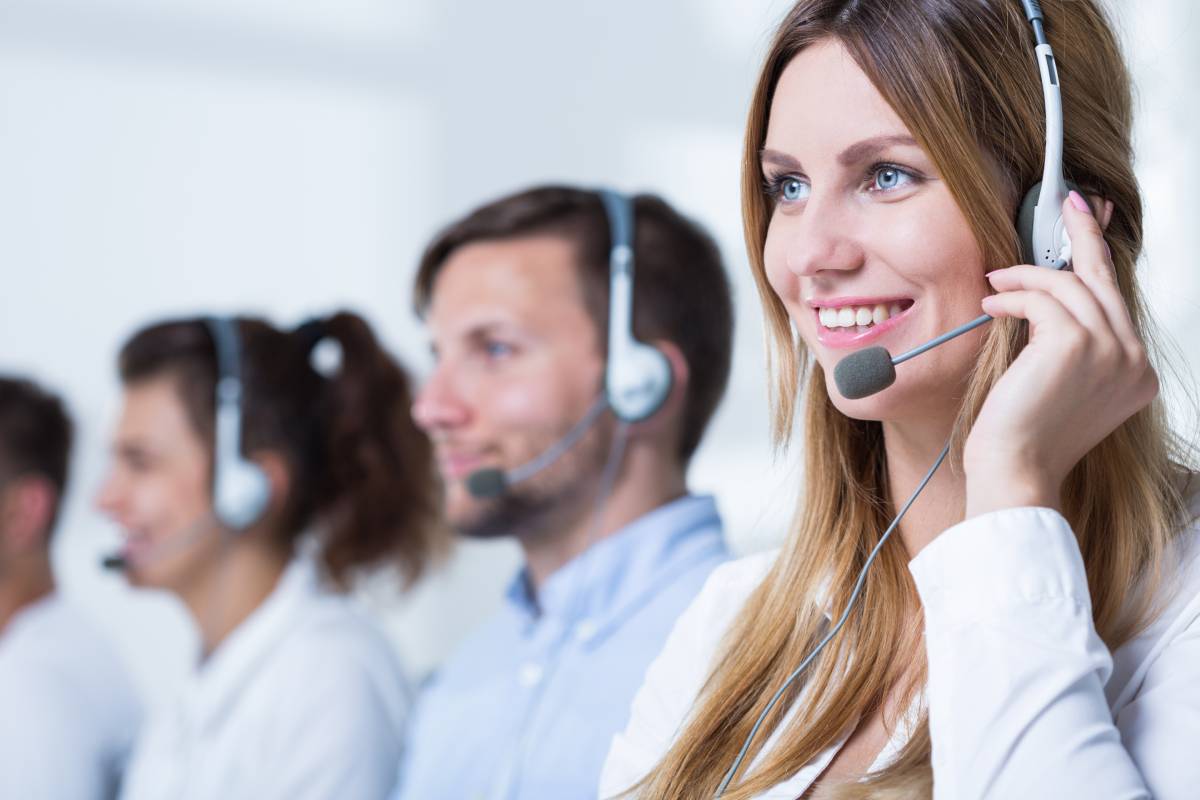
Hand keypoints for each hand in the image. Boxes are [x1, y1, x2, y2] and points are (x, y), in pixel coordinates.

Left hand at [963, 192, 1157, 517]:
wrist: (1015, 471)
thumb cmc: (1024, 436)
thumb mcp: (1059, 385)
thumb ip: (1070, 344)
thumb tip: (1048, 298)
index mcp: (1136, 373)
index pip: (1115, 303)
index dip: (1097, 261)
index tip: (1084, 226)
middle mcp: (1134, 361)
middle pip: (1106, 280)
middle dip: (1084, 234)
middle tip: (1067, 201)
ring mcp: (1111, 351)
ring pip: (1069, 285)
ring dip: (1025, 278)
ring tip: (996, 284)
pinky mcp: (1077, 344)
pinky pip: (1042, 298)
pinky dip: (1013, 296)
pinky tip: (992, 305)